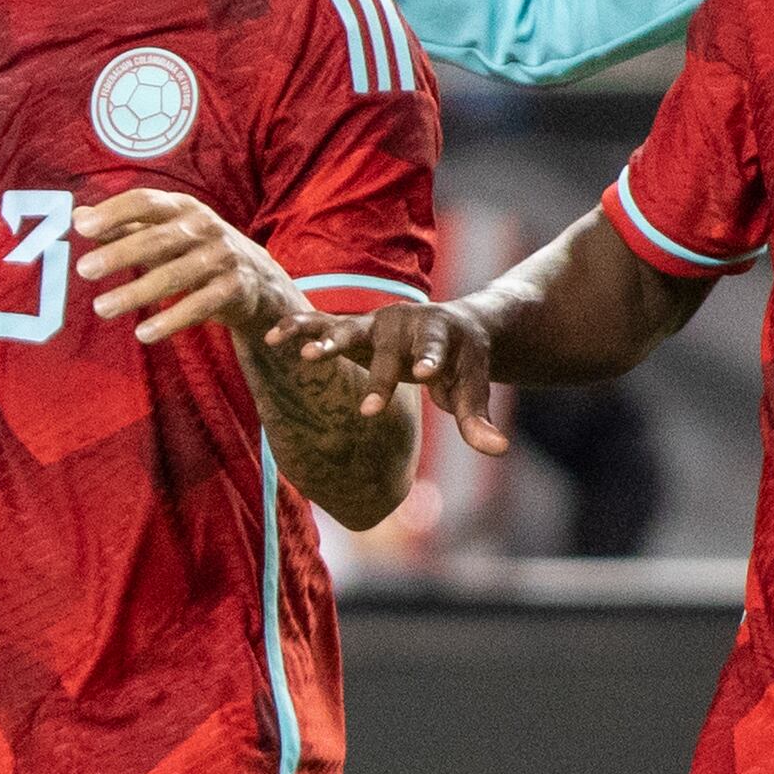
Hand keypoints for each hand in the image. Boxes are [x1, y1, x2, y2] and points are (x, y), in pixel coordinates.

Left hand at [74, 187, 302, 349]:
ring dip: (136, 293)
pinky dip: (172, 320)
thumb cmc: (196, 249)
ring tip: (102, 307)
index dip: (115, 212)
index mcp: (182, 207)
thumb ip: (123, 227)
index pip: (145, 201)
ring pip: (175, 275)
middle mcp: (204, 227)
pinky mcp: (233, 289)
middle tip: (83, 270)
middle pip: (158, 239)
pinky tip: (143, 333)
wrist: (259, 278)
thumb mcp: (164, 232)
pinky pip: (199, 306)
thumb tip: (78, 218)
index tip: (82, 228)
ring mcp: (222, 257)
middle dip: (119, 254)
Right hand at [292, 295, 509, 453]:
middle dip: (378, 374)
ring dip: (327, 342)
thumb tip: (499, 450)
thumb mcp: (474, 388)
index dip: (429, 360)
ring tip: (305, 355)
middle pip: (388, 348)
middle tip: (368, 407)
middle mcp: (405, 325)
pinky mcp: (352, 327)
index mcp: (439, 335)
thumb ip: (478, 419)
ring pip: (348, 330)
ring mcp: (375, 324)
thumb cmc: (463, 364)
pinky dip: (299, 328)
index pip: (435, 350)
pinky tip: (274, 337)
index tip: (423, 374)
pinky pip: (321, 324)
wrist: (453, 326)